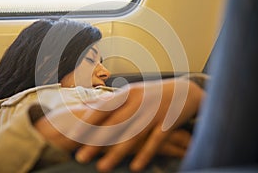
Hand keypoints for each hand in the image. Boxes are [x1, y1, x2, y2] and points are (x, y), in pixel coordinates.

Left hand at [74, 78, 203, 171]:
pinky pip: (155, 141)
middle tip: (80, 158)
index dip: (88, 122)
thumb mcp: (132, 92)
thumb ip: (111, 100)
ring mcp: (153, 113)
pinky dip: (146, 154)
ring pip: (132, 136)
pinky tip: (135, 167)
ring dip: (116, 153)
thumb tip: (86, 103)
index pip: (104, 108)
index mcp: (127, 94)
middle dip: (96, 142)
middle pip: (114, 125)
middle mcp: (138, 103)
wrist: (185, 91)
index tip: (72, 136)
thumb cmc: (152, 94)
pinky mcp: (167, 124)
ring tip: (101, 168)